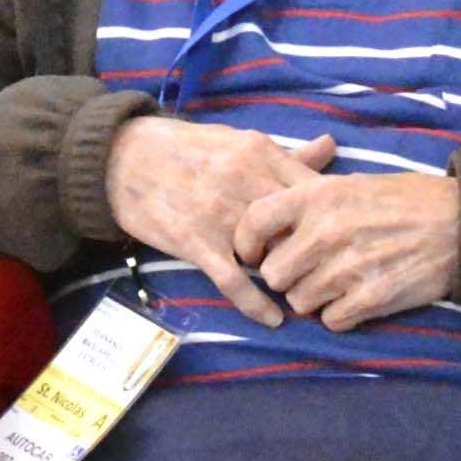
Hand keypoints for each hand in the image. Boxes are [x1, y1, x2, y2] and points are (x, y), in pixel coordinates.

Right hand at [99, 114, 330, 324]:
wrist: (119, 158)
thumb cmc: (182, 147)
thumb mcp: (236, 141)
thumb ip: (285, 153)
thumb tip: (331, 146)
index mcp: (259, 153)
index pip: (314, 190)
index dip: (333, 216)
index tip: (342, 233)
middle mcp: (245, 183)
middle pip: (299, 225)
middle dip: (317, 250)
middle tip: (330, 270)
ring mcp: (220, 216)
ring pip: (272, 255)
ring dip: (291, 278)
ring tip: (308, 296)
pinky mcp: (196, 242)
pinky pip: (234, 281)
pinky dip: (256, 304)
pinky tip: (273, 319)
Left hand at [231, 165, 460, 331]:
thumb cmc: (403, 199)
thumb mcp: (350, 184)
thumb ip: (308, 202)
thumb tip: (268, 230)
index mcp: (317, 196)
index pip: (255, 221)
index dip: (247, 242)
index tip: (253, 253)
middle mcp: (326, 232)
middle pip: (274, 274)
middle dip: (288, 277)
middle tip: (307, 271)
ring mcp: (348, 268)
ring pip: (300, 302)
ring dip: (314, 298)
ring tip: (337, 283)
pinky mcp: (372, 298)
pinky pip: (332, 321)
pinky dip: (341, 315)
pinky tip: (357, 298)